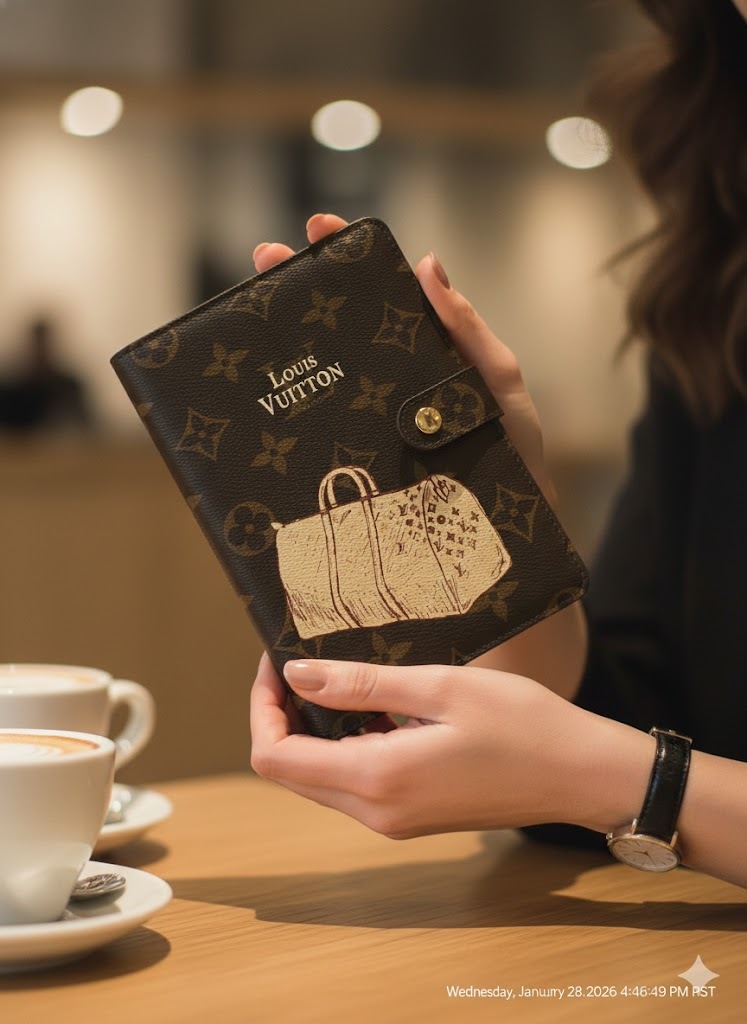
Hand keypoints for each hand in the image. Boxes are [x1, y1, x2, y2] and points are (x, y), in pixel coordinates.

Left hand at [250, 654, 651, 838]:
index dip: (261, 708)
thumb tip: (296, 675)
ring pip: (319, 777)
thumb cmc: (522, 724)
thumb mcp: (440, 687)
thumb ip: (362, 685)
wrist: (581, 775)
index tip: (276, 661)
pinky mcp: (411, 816)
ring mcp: (394, 820)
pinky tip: (377, 708)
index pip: (275, 757)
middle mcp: (377, 811)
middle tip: (299, 662)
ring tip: (339, 677)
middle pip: (290, 770)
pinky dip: (345, 745)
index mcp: (378, 778)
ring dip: (314, 730)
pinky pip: (354, 783)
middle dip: (282, 715)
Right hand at [253, 213, 554, 502]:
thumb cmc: (514, 450)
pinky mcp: (363, 454)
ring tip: (255, 311)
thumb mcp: (499, 382)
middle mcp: (394, 378)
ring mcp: (375, 416)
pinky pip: (327, 422)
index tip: (318, 227)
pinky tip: (271, 390)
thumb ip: (468, 329)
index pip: (385, 292)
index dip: (351, 257)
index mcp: (427, 350)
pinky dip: (298, 403)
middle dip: (302, 285)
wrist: (507, 528)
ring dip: (291, 340)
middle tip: (265, 258)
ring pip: (328, 369)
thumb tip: (429, 264)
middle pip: (343, 324)